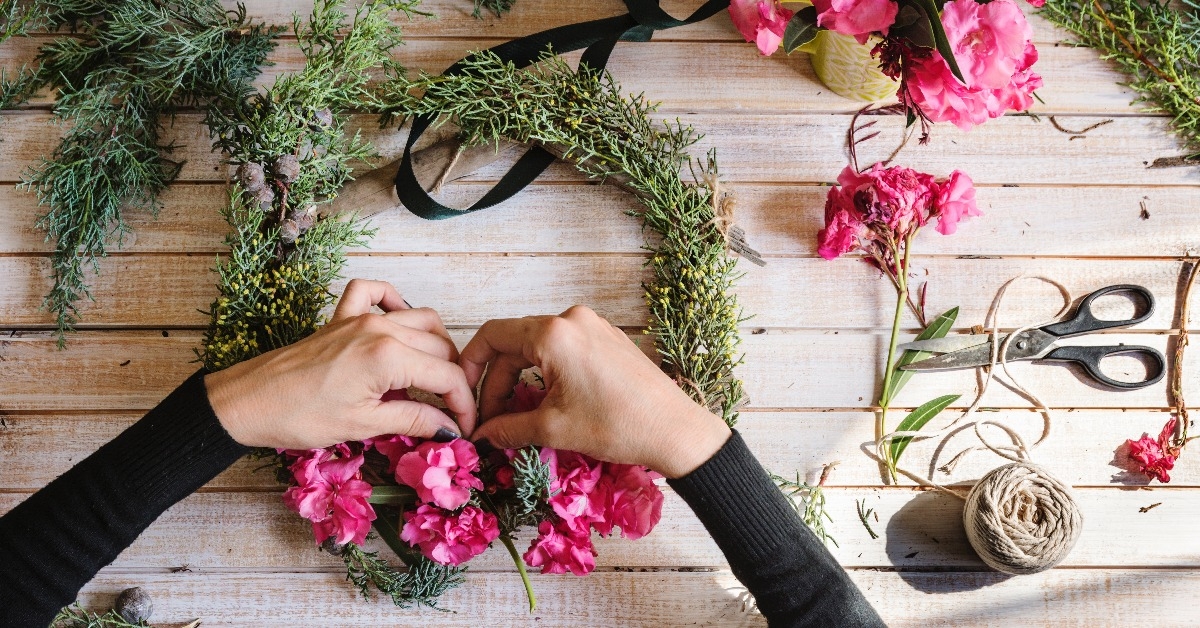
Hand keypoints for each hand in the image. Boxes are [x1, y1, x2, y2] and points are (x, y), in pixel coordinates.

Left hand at [205, 279, 476, 449]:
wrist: (247, 402)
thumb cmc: (300, 417)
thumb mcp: (364, 425)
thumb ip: (414, 420)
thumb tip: (450, 427)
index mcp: (388, 356)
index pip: (448, 377)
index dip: (463, 405)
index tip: (464, 428)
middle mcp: (380, 328)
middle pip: (440, 349)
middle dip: (453, 381)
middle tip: (450, 412)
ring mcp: (361, 318)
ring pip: (421, 320)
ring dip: (434, 347)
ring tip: (431, 379)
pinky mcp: (341, 317)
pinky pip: (376, 292)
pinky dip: (394, 302)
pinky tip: (398, 324)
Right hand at [460, 306, 730, 478]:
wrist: (676, 431)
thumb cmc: (616, 426)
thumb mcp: (552, 429)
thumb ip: (507, 428)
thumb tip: (481, 436)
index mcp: (553, 333)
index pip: (492, 336)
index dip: (471, 368)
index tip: (465, 398)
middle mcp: (572, 319)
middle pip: (514, 343)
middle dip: (497, 382)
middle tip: (492, 421)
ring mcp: (593, 326)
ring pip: (538, 347)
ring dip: (521, 379)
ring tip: (517, 416)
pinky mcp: (608, 338)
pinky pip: (563, 350)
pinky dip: (546, 374)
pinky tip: (546, 403)